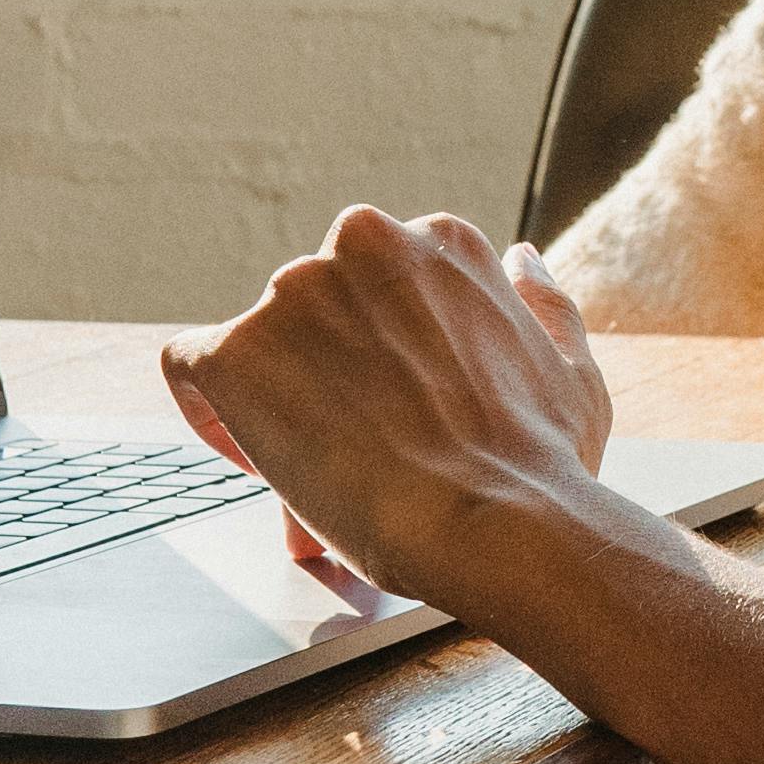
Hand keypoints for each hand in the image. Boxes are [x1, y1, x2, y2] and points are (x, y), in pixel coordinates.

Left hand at [162, 211, 615, 620]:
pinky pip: (191, 368)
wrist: (495, 521)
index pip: (378, 284)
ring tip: (322, 477)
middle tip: (356, 454)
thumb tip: (522, 259)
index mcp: (441, 243)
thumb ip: (543, 304)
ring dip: (280, 403)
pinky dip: (210, 415)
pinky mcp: (237, 350)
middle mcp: (364, 242)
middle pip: (317, 311)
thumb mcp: (572, 369)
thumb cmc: (542, 464)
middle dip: (328, 379)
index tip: (387, 409)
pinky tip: (255, 460)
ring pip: (262, 343)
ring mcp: (295, 292)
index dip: (376, 355)